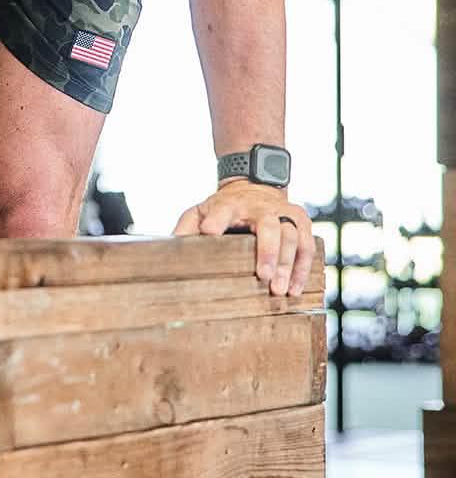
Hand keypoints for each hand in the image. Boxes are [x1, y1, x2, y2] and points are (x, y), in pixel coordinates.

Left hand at [173, 181, 314, 295]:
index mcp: (230, 204)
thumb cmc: (225, 207)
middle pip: (269, 227)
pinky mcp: (301, 221)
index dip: (216, 221)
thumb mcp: (201, 210)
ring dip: (287, 265)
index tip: (210, 232)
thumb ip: (187, 226)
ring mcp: (284, 213)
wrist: (255, 186)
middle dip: (268, 252)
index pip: (222, 210)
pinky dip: (303, 268)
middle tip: (263, 277)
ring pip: (291, 237)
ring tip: (280, 290)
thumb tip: (170, 246)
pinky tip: (295, 288)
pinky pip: (307, 246)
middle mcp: (260, 207)